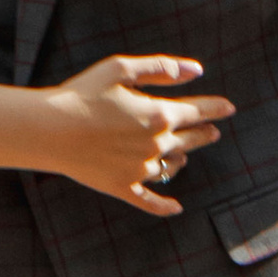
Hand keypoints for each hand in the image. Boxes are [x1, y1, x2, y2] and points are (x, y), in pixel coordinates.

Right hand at [39, 55, 233, 216]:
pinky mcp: (122, 187)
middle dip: (203, 133)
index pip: (197, 111)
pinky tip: (177, 208)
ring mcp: (140, 169)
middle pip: (189, 140)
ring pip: (171, 167)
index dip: (215, 108)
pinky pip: (150, 201)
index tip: (229, 108)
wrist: (47, 130)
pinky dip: (165, 206)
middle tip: (213, 132)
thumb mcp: (120, 68)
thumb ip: (161, 68)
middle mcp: (155, 145)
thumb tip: (197, 71)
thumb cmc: (82, 93)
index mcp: (158, 114)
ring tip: (184, 156)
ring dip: (182, 160)